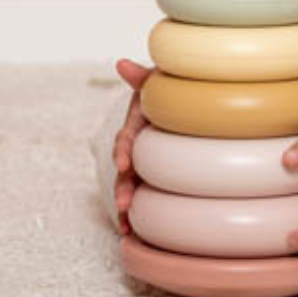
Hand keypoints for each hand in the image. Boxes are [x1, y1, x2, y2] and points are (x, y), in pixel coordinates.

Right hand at [111, 58, 155, 235]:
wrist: (176, 103)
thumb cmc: (166, 91)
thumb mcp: (156, 83)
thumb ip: (141, 77)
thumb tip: (121, 63)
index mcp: (137, 124)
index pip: (126, 137)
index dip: (124, 150)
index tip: (124, 162)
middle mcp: (137, 146)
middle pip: (126, 168)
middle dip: (123, 186)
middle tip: (124, 203)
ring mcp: (144, 163)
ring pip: (132, 185)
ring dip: (127, 206)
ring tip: (126, 226)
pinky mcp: (154, 175)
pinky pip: (144, 195)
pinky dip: (138, 214)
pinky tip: (136, 233)